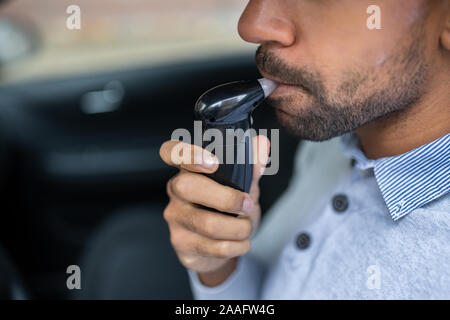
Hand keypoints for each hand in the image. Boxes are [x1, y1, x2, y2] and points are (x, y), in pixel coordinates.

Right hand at [159, 136, 269, 285]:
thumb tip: (262, 143)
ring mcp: (176, 219)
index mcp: (188, 170)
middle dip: (226, 198)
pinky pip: (214, 247)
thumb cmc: (228, 211)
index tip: (213, 162)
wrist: (220, 249)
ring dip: (239, 227)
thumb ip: (251, 166)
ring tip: (246, 227)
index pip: (172, 152)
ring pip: (207, 223)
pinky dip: (238, 245)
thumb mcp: (243, 186)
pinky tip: (241, 242)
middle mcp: (176, 192)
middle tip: (247, 204)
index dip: (188, 154)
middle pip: (188, 187)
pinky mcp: (182, 244)